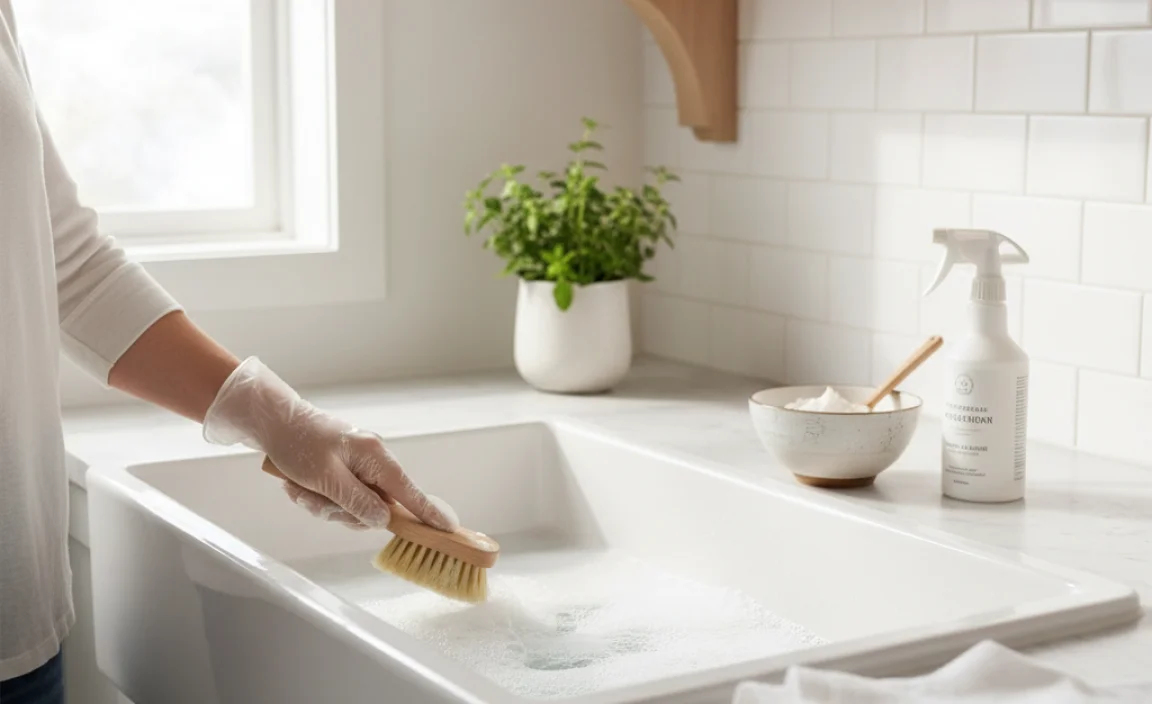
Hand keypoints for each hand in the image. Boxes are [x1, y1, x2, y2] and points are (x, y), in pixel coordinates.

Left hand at [202, 357, 456, 530]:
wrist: (273, 422)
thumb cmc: (297, 443)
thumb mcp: (325, 478)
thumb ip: (357, 502)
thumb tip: (383, 520)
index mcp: (374, 455)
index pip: (408, 491)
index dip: (426, 512)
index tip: (448, 528)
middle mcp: (373, 460)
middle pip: (375, 506)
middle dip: (341, 512)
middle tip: (314, 501)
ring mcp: (360, 466)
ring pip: (353, 506)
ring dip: (324, 505)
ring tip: (299, 489)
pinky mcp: (346, 470)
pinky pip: (339, 498)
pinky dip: (317, 498)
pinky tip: (297, 486)